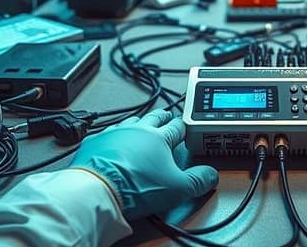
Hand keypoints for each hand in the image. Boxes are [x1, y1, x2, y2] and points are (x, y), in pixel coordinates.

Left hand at [70, 109, 218, 219]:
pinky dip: (112, 136)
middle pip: (154, 117)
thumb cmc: (136, 186)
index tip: (185, 127)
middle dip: (163, 117)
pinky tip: (112, 141)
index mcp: (159, 137)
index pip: (177, 126)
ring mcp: (115, 133)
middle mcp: (137, 129)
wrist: (98, 188)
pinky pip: (106, 133)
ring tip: (142, 126)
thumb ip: (198, 181)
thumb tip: (211, 175)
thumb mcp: (177, 188)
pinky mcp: (95, 142)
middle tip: (167, 116)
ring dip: (138, 123)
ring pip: (130, 121)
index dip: (183, 126)